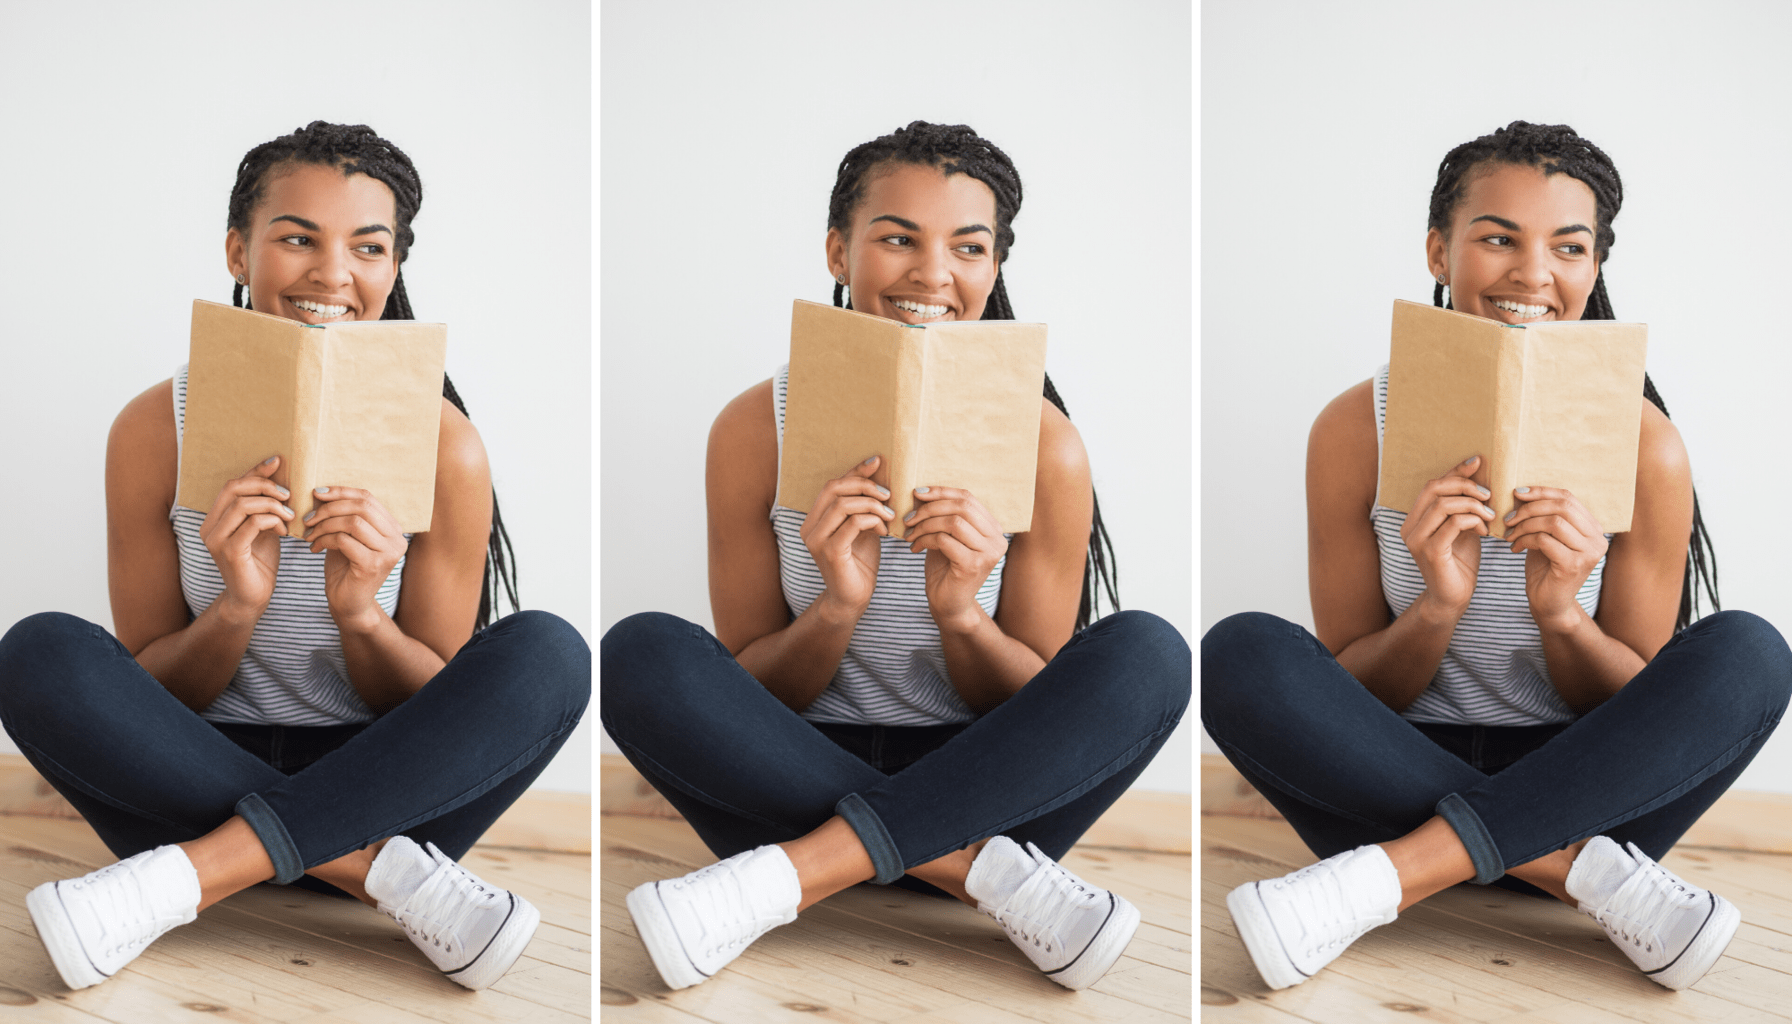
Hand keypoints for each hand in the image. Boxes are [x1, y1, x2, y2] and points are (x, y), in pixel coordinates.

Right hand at [200, 455, 294, 618]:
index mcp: (214, 518)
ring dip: (273, 505)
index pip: (232, 484)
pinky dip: (273, 521)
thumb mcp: (263, 527)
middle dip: (265, 486)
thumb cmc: (259, 561)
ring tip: (290, 515)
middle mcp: (209, 526)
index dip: (255, 471)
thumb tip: (278, 474)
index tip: (278, 463)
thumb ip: (264, 506)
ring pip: (243, 505)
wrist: (253, 598)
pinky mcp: (230, 552)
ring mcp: (216, 539)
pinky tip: (285, 530)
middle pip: (234, 489)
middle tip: (288, 495)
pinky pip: (253, 524)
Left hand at [302, 485, 408, 628]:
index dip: (341, 491)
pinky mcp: (373, 565)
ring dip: (325, 525)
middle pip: (362, 507)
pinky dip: (324, 540)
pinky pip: (344, 540)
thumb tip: (323, 492)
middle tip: (308, 517)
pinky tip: (314, 547)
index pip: (368, 498)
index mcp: (393, 529)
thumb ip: (345, 516)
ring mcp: (388, 553)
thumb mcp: (347, 537)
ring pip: (353, 522)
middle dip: (330, 508)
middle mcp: (397, 539)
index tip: (317, 493)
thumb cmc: (346, 569)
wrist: (349, 604)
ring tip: (310, 534)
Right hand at [800, 455, 895, 617]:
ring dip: (873, 505)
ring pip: (844, 504)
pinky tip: (884, 530)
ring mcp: (817, 540)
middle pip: (834, 489)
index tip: (878, 463)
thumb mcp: (861, 526)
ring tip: (890, 515)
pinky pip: (854, 523)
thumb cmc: (859, 561)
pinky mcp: (830, 552)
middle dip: (865, 486)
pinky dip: (873, 520)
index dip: (855, 471)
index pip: (832, 484)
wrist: (853, 598)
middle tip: (888, 494)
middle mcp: (809, 527)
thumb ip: (862, 504)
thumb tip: (876, 470)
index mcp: (813, 518)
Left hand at [903, 485, 1007, 632]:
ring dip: (925, 525)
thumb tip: (923, 491)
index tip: (917, 493)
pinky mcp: (973, 565)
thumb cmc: (946, 569)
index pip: (968, 498)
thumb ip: (944, 516)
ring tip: (910, 533)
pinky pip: (945, 540)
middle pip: (962, 507)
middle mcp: (996, 539)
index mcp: (993, 528)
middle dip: (930, 508)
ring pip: (953, 522)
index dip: (942, 492)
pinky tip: (914, 548)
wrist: (949, 605)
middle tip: (909, 517)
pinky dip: (925, 540)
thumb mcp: (947, 536)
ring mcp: (988, 553)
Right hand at [1400, 455, 1495, 617]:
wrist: (1453, 598)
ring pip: (1444, 505)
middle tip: (1488, 495)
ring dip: (1473, 505)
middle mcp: (1409, 527)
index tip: (1478, 463)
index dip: (1456, 471)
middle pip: (1434, 489)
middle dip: (1465, 486)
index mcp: (1414, 518)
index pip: (1433, 485)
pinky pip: (1454, 524)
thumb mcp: (1461, 527)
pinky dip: (1474, 521)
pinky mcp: (1430, 552)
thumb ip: (1462, 505)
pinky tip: (1485, 529)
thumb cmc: (1459, 562)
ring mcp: (1417, 540)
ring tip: (1490, 515)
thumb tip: (1476, 473)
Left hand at [1504, 485, 1607, 631]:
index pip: (1568, 498)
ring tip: (1510, 534)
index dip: (1542, 491)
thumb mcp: (1547, 536)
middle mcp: (1597, 539)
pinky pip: (1544, 540)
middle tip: (1509, 518)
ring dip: (1525, 525)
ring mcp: (1588, 553)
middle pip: (1562, 507)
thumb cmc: (1546, 568)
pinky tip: (1515, 548)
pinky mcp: (1573, 565)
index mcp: (1593, 528)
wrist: (1549, 604)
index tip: (1517, 493)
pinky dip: (1525, 540)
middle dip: (1530, 508)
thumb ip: (1544, 516)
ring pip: (1553, 522)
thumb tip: (1523, 492)